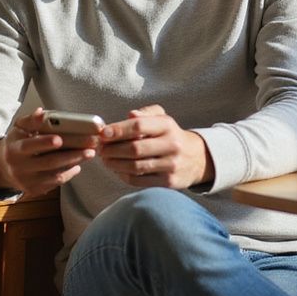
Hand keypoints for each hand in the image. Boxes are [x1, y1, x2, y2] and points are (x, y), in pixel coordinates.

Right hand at [0, 108, 100, 196]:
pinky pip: (55, 183)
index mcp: (15, 149)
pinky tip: (77, 165)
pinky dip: (68, 174)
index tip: (59, 139)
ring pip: (54, 175)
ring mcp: (27, 181)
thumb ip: (30, 120)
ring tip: (88, 154)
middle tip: (90, 148)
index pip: (30, 146)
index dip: (44, 143)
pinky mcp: (34, 190)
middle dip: (71, 155)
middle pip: (48, 162)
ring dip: (74, 164)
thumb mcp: (19, 129)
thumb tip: (41, 112)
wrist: (4, 167)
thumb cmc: (17, 142)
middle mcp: (19, 167)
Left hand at [99, 104, 214, 188]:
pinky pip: (139, 180)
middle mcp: (172, 145)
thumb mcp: (162, 119)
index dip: (118, 130)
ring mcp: (171, 165)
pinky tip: (117, 169)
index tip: (102, 134)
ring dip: (115, 164)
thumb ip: (145, 114)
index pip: (139, 126)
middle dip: (112, 149)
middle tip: (100, 149)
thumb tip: (130, 114)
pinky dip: (123, 175)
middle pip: (135, 149)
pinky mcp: (168, 182)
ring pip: (136, 167)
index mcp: (167, 126)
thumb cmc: (170, 135)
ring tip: (105, 159)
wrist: (196, 159)